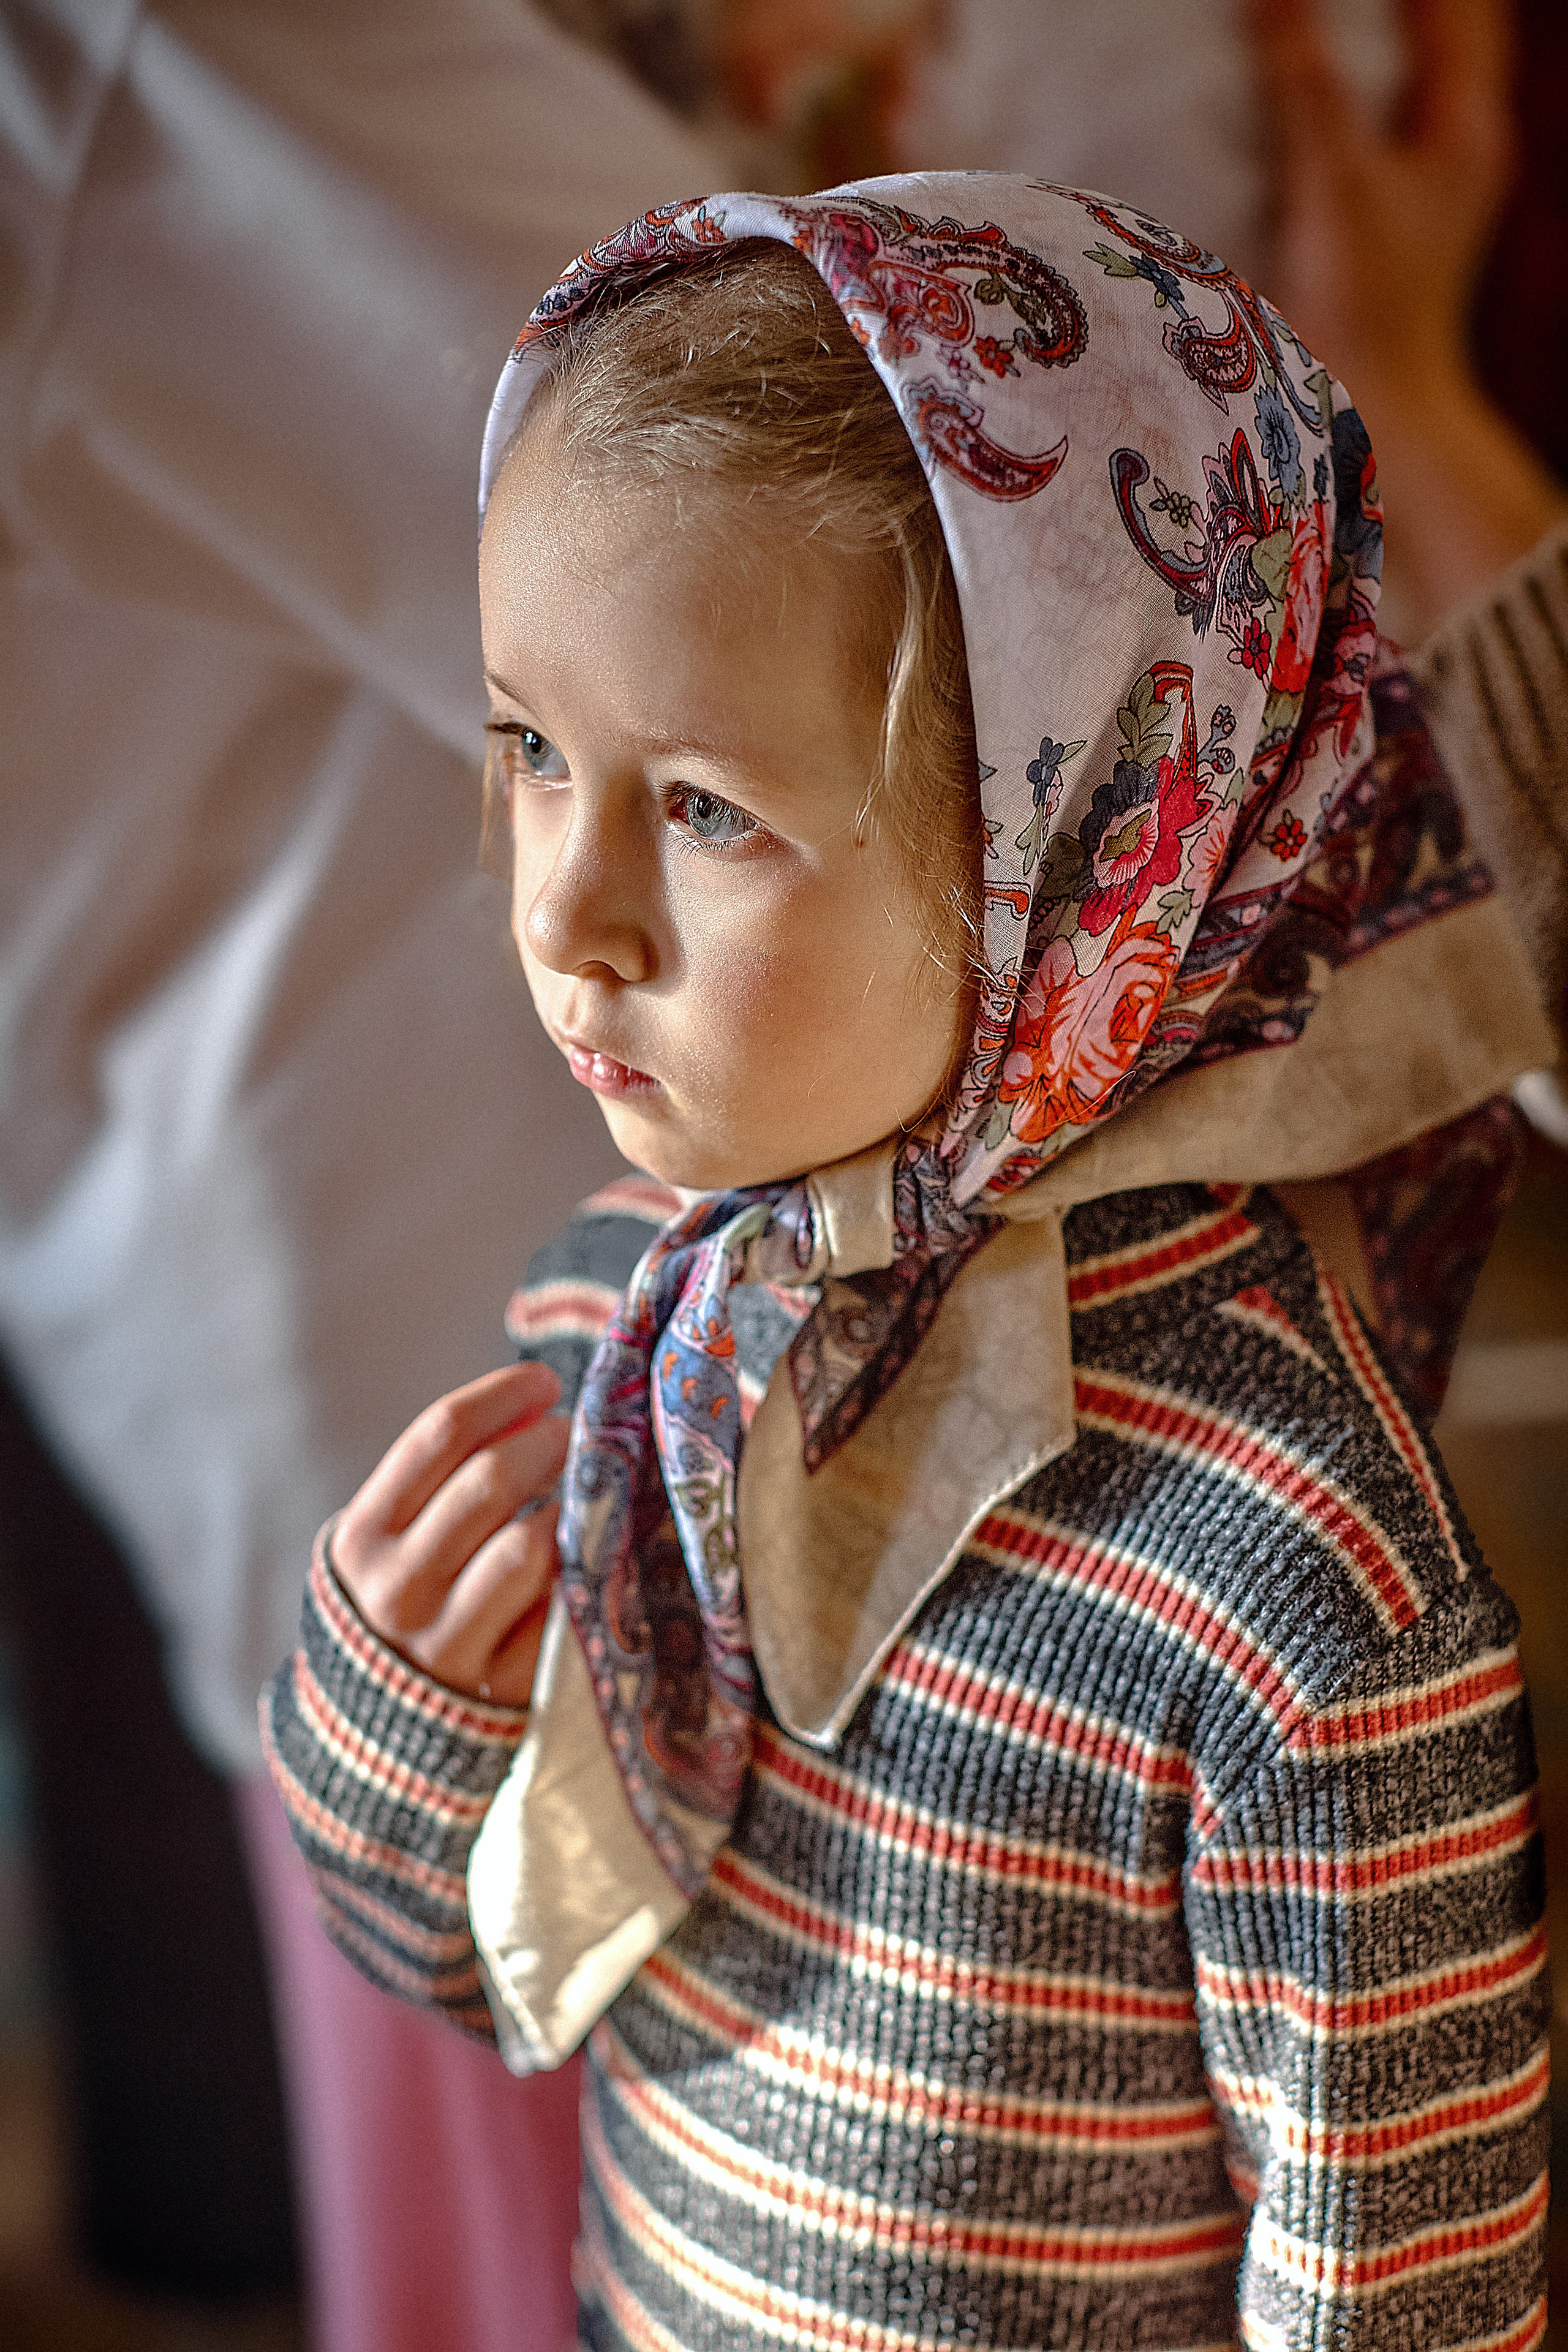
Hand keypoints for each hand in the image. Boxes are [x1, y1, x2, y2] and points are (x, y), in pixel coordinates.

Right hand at [331, 1362, 568, 1708]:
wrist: (374, 1740)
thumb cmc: (401, 1608)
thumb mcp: (391, 1541)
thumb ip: (443, 1476)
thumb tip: (534, 1399)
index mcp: (363, 1537)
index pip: (439, 1435)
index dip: (503, 1394)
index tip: (545, 1381)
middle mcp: (397, 1588)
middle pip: (489, 1482)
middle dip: (548, 1441)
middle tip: (578, 1432)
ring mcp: (447, 1643)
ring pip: (527, 1548)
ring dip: (572, 1504)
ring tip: (592, 1487)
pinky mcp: (498, 1690)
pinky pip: (557, 1612)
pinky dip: (585, 1571)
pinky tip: (597, 1549)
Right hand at [1249, 0, 1565, 637]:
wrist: (1371, 416)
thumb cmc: (1364, 307)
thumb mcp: (1335, 180)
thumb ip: (1305, 84)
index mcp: (1467, 129)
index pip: (1452, 11)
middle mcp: (1458, 152)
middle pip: (1439, 40)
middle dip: (1388, 8)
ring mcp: (1423, 191)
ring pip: (1404, 86)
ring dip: (1363, 48)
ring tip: (1309, 19)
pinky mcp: (1384, 226)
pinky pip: (1367, 135)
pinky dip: (1339, 103)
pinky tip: (1294, 96)